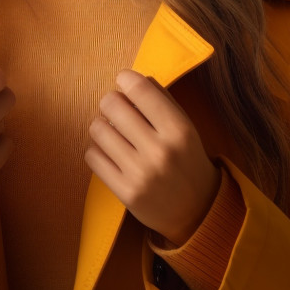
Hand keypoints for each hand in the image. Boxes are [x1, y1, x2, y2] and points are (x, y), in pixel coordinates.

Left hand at [84, 69, 218, 245]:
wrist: (197, 212)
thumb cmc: (187, 161)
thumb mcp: (185, 128)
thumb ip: (161, 100)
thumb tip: (130, 78)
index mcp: (179, 130)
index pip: (140, 89)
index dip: (125, 79)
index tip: (124, 82)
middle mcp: (160, 150)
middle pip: (111, 105)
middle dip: (110, 102)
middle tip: (117, 110)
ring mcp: (141, 173)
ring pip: (97, 129)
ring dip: (101, 126)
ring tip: (113, 133)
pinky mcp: (125, 192)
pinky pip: (92, 156)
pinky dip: (96, 150)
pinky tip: (110, 153)